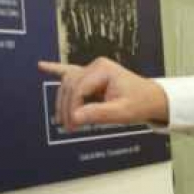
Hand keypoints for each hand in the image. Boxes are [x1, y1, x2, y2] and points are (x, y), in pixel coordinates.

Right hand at [38, 57, 168, 131]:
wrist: (151, 98)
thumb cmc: (139, 103)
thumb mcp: (121, 112)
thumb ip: (98, 114)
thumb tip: (75, 118)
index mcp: (103, 70)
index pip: (78, 89)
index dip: (72, 108)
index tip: (73, 125)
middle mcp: (96, 66)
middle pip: (70, 85)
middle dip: (66, 107)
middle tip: (69, 127)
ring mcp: (92, 69)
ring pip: (67, 83)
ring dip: (63, 101)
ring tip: (63, 120)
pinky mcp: (91, 75)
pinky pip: (70, 71)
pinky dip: (56, 69)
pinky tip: (42, 66)